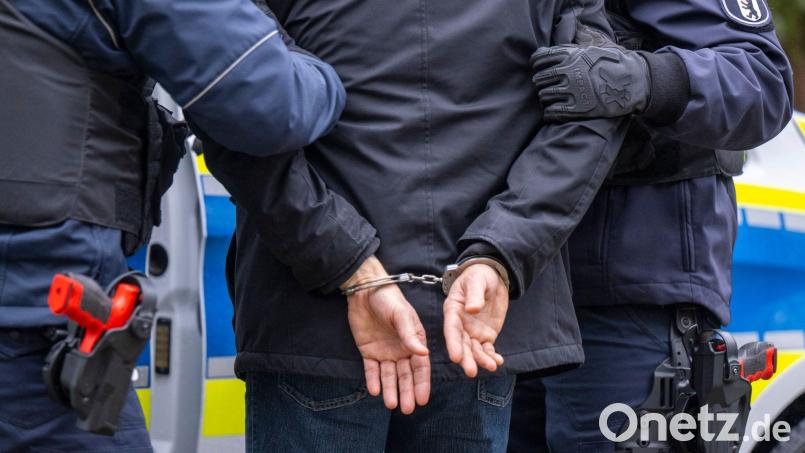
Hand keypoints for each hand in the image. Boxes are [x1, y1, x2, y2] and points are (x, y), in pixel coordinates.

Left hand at [343, 257, 430, 413]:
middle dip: (407, 392)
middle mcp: (401, 349)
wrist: (364, 290)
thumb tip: (423, 354)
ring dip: (391, 390)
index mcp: (414, 341)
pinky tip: (375, 391)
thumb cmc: (388, 299)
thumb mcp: (401, 315)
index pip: (420, 367)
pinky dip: (373, 380)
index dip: (422, 383)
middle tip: (408, 409)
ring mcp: (385, 352)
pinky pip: (371, 370)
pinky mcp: (368, 351)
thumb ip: (410, 335)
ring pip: (389, 376)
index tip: (422, 399)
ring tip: (391, 404)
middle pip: (405, 375)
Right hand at [443, 263, 508, 377]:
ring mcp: (472, 331)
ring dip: (481, 360)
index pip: (451, 329)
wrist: (492, 277)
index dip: (453, 344)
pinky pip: (487, 349)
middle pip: (461, 344)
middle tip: (471, 372)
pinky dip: (491, 356)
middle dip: (466, 359)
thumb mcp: (476, 281)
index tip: (456, 357)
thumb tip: (472, 309)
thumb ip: (474, 295)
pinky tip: (497, 362)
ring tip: (491, 367)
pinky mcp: (485, 335)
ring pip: (474, 350)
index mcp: (453, 310)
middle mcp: (460, 324)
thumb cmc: (478, 276)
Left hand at [530, 43, 649, 121]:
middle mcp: (570, 71)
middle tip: (544, 86)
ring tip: (550, 99)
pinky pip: (552, 112)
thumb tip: (560, 41)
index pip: (540, 58)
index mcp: (571, 55)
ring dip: (545, 99)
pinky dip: (548, 113)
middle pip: (540, 79)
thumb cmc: (615, 63)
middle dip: (541, 83)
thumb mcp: (596, 46)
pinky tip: (551, 112)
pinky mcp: (579, 108)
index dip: (536, 64)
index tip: (537, 68)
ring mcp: (574, 90)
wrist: (635, 81)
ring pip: (544, 96)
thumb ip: (575, 45)